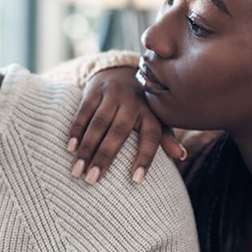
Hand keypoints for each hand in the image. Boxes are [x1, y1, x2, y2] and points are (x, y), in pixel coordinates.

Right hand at [68, 67, 184, 184]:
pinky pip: (83, 113)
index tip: (136, 180)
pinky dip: (76, 130)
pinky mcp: (93, 92)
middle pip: (118, 131)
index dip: (145, 157)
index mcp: (151, 112)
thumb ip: (166, 137)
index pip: (151, 136)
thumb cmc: (141, 105)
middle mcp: (132, 102)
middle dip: (104, 156)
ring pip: (98, 124)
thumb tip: (181, 157)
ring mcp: (111, 95)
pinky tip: (70, 148)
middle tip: (92, 180)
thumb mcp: (156, 117)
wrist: (119, 71)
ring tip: (77, 170)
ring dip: (86, 148)